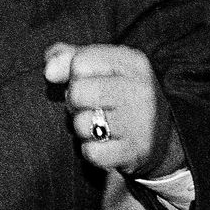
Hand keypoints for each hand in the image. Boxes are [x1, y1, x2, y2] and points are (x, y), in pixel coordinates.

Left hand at [43, 43, 156, 172]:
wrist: (160, 139)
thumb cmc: (119, 96)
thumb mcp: (101, 68)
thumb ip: (69, 57)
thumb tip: (49, 70)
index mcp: (133, 62)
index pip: (80, 62)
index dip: (75, 76)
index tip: (91, 84)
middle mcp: (141, 90)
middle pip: (77, 92)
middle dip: (75, 103)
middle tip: (93, 108)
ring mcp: (140, 123)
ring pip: (80, 124)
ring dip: (82, 128)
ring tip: (101, 126)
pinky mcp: (135, 152)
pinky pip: (91, 152)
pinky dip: (92, 151)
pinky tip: (107, 145)